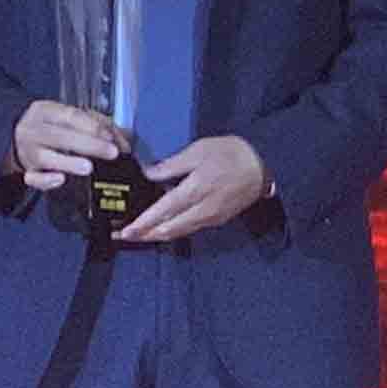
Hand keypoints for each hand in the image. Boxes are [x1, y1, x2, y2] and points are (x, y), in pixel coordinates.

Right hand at [9, 97, 130, 191]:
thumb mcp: (69, 117)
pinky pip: (33, 178)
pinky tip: (60, 179)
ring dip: (68, 162)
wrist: (18, 137)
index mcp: (45, 111)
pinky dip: (46, 180)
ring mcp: (28, 152)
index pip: (69, 116)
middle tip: (111, 153)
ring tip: (88, 168)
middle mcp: (34, 130)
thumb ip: (98, 125)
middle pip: (60, 136)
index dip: (92, 126)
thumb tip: (123, 140)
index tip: (110, 137)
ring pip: (45, 157)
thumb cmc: (52, 126)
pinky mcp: (27, 172)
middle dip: (88, 145)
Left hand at [117, 134, 269, 245]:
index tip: (126, 231)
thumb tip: (149, 173)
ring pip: (178, 232)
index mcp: (195, 191)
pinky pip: (189, 229)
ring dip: (157, 236)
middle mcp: (202, 210)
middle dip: (144, 235)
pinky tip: (163, 227)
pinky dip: (172, 231)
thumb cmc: (231, 154)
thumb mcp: (199, 150)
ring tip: (139, 235)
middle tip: (123, 236)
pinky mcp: (217, 219)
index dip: (142, 223)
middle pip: (167, 229)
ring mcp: (210, 218)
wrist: (263, 166)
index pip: (162, 212)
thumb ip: (172, 164)